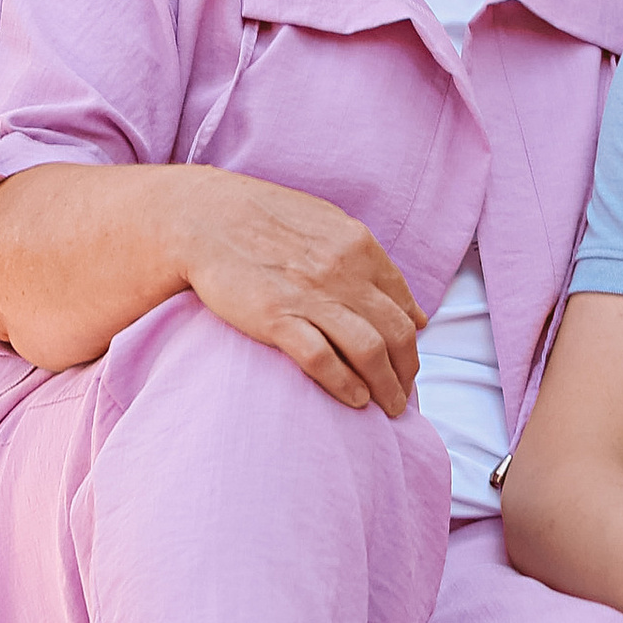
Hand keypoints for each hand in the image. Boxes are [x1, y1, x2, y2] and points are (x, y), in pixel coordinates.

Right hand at [177, 173, 424, 415]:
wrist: (205, 215)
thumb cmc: (267, 219)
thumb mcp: (332, 226)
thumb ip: (374, 266)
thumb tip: (416, 313)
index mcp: (360, 247)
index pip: (404, 306)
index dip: (412, 343)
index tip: (406, 364)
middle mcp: (343, 272)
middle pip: (395, 333)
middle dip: (406, 371)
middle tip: (404, 394)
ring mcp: (310, 296)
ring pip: (369, 351)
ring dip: (386, 387)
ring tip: (388, 406)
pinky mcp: (276, 318)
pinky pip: (323, 361)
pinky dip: (346, 385)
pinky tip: (354, 399)